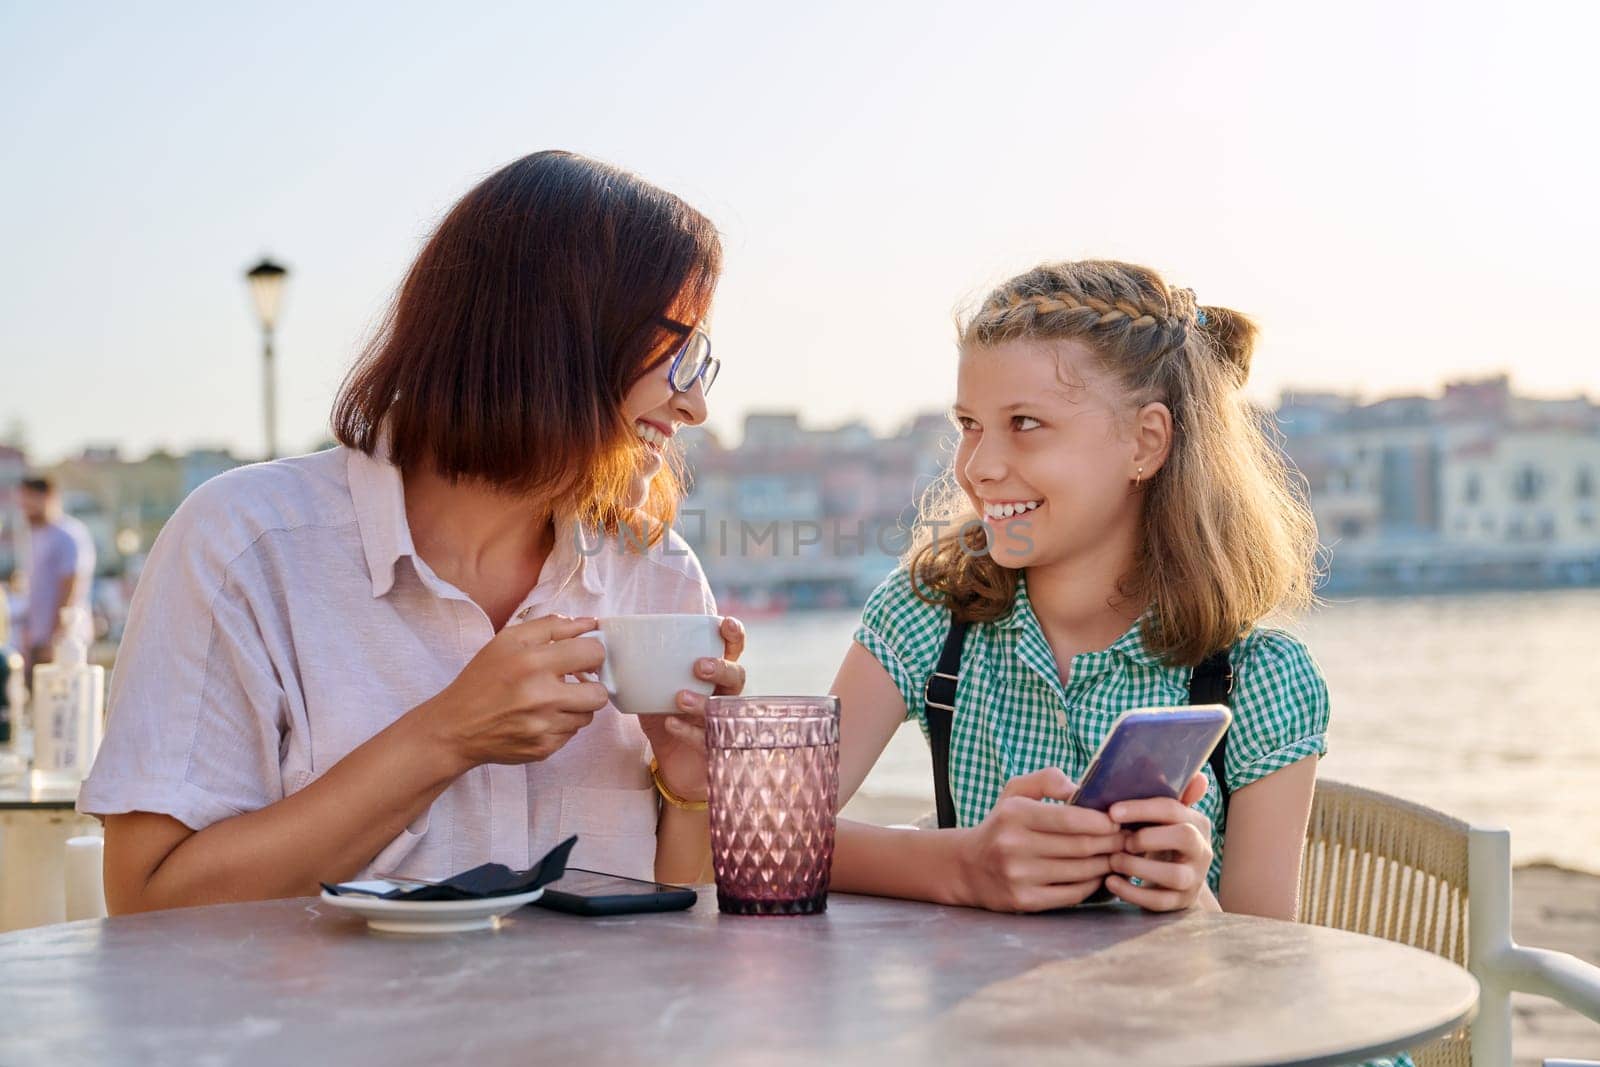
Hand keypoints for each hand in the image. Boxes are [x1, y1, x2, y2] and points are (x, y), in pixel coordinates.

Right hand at [417, 614, 608, 773]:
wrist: (455, 727)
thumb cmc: (482, 679)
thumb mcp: (508, 640)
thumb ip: (553, 626)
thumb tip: (591, 623)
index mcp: (533, 663)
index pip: (593, 653)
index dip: (592, 653)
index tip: (582, 657)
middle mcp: (542, 697)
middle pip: (600, 693)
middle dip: (590, 685)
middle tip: (572, 682)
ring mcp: (544, 727)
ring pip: (587, 716)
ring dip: (575, 706)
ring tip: (550, 700)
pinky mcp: (544, 749)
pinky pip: (571, 734)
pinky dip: (560, 725)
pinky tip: (539, 718)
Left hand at [639, 615, 745, 802]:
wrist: (672, 764)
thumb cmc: (667, 716)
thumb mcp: (654, 690)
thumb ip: (643, 668)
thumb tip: (609, 644)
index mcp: (714, 675)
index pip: (732, 650)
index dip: (733, 636)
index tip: (725, 624)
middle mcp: (724, 696)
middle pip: (736, 676)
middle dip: (720, 668)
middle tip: (698, 666)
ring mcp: (722, 723)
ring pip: (724, 708)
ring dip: (703, 700)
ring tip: (680, 698)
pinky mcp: (712, 748)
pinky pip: (706, 738)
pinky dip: (688, 730)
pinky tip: (671, 724)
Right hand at [955, 767, 1127, 912]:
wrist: (967, 866)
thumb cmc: (1002, 824)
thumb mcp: (1015, 792)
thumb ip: (1048, 780)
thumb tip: (1080, 788)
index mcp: (1014, 814)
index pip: (1071, 819)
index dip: (1103, 821)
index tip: (1119, 820)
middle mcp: (1013, 846)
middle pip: (1081, 847)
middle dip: (1112, 843)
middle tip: (1128, 839)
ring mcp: (1018, 876)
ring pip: (1081, 872)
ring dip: (1107, 864)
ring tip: (1119, 855)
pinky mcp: (1024, 901)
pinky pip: (1072, 894)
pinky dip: (1093, 885)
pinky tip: (1100, 875)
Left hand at [1104, 772, 1213, 911]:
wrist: (1171, 881)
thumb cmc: (1157, 839)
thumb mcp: (1159, 817)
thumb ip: (1159, 793)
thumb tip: (1183, 771)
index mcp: (1195, 821)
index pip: (1174, 808)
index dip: (1142, 808)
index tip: (1112, 811)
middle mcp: (1201, 849)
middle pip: (1184, 836)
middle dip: (1147, 837)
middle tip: (1121, 840)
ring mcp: (1193, 878)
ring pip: (1175, 875)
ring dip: (1138, 867)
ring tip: (1113, 861)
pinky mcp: (1180, 903)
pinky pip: (1160, 902)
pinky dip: (1132, 893)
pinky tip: (1111, 882)